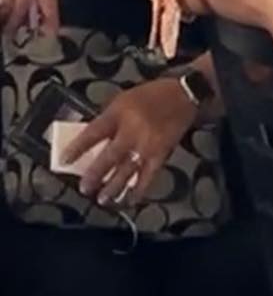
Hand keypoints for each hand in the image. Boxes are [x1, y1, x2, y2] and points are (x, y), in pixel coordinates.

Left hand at [65, 77, 196, 205]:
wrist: (184, 96)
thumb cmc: (152, 95)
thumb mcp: (124, 99)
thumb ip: (108, 118)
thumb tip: (90, 140)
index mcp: (120, 113)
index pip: (93, 133)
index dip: (77, 147)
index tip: (64, 160)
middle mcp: (132, 130)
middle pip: (108, 157)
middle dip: (95, 175)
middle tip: (85, 187)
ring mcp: (147, 144)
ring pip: (126, 171)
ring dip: (113, 187)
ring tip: (103, 198)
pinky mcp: (161, 154)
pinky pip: (148, 176)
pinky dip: (139, 190)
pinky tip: (131, 200)